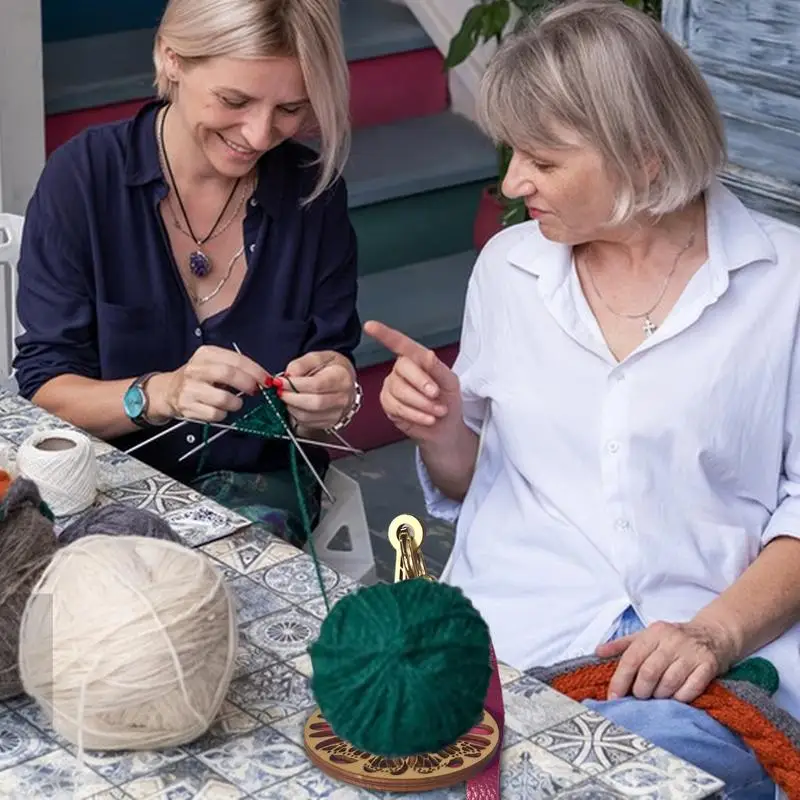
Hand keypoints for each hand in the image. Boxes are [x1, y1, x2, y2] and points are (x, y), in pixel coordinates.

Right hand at [150, 345, 267, 422]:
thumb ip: (237, 368)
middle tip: (256, 391)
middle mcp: (196, 369)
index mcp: (206, 354)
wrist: (168, 390)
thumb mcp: (214, 365)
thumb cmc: (199, 378)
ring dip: (236, 403)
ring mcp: (190, 388)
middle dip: (248, 384)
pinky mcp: (187, 406)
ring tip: (235, 403)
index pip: (236, 359)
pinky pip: (214, 414)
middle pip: (228, 374)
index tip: (267, 380)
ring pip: (223, 398)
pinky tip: (220, 410)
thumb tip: (264, 379)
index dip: (255, 371)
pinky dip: (223, 414)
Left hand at [280, 351, 355, 429]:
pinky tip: (295, 404)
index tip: (279, 381)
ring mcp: (338, 413)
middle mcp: (343, 398)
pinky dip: (296, 414)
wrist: (346, 381)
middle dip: (291, 398)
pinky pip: (307, 423)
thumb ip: (301, 364)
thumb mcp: (318, 357)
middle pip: (314, 403)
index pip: (317, 384)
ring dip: (291, 407)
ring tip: (287, 396)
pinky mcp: (330, 423)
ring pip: (308, 416)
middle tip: (280, 391)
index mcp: (342, 377)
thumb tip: (288, 376)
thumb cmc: (332, 368)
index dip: (294, 384)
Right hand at [363, 320, 461, 443]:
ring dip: (423, 403)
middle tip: (436, 394)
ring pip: (400, 390)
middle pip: (403, 367)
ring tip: (437, 411)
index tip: (370, 326)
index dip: (384, 334)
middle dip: (422, 382)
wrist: (445, 428)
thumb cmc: (448, 401)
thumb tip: (427, 354)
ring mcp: (392, 387)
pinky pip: (397, 407)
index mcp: (416, 359)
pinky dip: (416, 414)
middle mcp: (401, 370)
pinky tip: (427, 418)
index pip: (400, 344)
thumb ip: (438, 368)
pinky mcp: (388, 404)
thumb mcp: (450, 382)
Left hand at [596, 619, 737, 702]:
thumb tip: (598, 652)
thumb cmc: (673, 638)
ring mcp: (691, 653)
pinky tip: (676, 698)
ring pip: (669, 682)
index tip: (613, 697)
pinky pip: (691, 688)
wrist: (713, 634)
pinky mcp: (708, 665)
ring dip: (659, 696)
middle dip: (640, 691)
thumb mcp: (647, 636)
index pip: (631, 658)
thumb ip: (622, 645)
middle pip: (649, 672)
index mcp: (653, 633)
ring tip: (656, 698)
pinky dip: (680, 697)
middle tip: (639, 698)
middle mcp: (672, 641)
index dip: (620, 680)